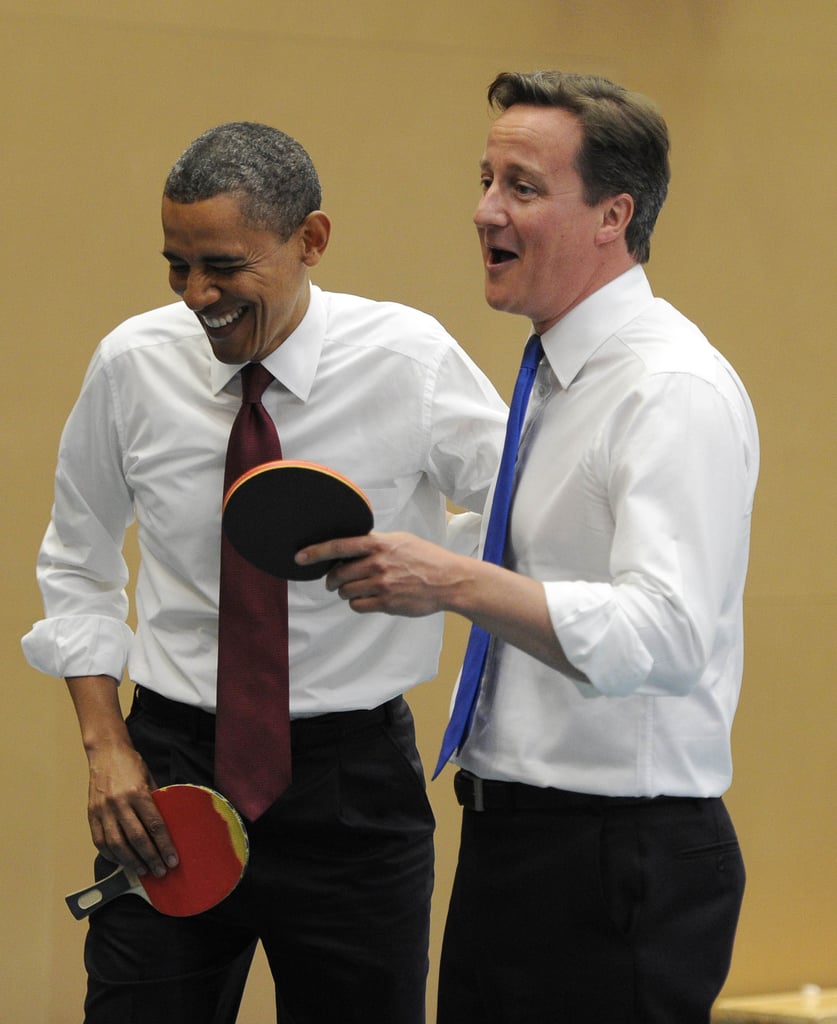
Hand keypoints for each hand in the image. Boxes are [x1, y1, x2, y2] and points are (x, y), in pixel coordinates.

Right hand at [86, 742, 178, 878]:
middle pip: (137, 838)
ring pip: (117, 844)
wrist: (105, 752)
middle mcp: (119, 803)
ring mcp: (103, 810)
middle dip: (151, 858)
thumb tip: (165, 826)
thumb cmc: (131, 765)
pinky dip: (111, 855)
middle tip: (161, 871)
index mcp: (137, 792)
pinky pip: (100, 841)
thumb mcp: (149, 779)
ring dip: (131, 861)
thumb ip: (155, 802)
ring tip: (143, 870)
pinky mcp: (91, 814)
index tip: (173, 859)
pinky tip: (121, 861)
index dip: (164, 846)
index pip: (154, 825)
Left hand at [296, 531, 466, 616]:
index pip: (339, 546)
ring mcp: (382, 584)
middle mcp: (378, 563)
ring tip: (357, 589)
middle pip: (338, 574)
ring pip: (346, 591)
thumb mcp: (401, 540)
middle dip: (332, 579)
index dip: (316, 552)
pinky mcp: (387, 602)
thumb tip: (352, 547)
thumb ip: (376, 543)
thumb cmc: (426, 558)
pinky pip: (357, 606)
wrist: (449, 580)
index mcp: (379, 544)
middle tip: (334, 582)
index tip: (299, 557)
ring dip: (345, 592)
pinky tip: (367, 599)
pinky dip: (357, 603)